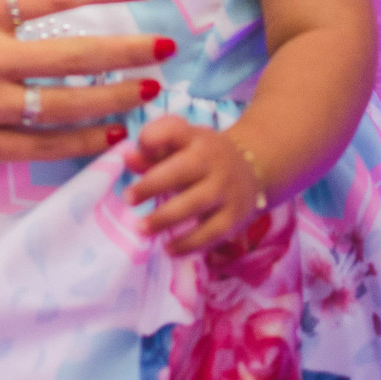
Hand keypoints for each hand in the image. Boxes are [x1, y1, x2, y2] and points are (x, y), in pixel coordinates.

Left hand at [124, 115, 264, 254]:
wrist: (253, 167)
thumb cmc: (201, 155)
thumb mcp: (179, 145)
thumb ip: (152, 151)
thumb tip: (127, 158)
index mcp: (194, 138)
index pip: (173, 130)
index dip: (152, 138)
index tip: (129, 156)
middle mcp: (213, 161)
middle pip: (182, 170)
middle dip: (153, 184)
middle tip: (128, 198)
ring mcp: (226, 189)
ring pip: (197, 203)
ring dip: (166, 218)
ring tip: (141, 229)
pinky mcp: (235, 216)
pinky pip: (212, 232)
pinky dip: (190, 244)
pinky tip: (169, 249)